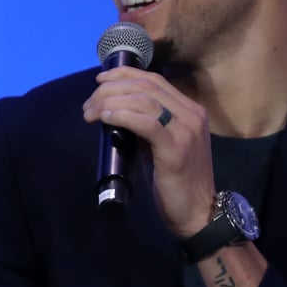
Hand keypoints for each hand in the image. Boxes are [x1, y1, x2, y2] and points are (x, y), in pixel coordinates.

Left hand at [83, 66, 216, 237]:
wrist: (198, 212)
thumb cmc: (175, 180)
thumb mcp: (160, 144)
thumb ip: (145, 124)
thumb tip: (115, 110)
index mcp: (190, 110)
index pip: (154, 80)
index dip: (124, 74)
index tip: (99, 79)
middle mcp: (192, 115)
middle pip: (145, 86)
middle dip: (110, 89)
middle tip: (88, 104)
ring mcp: (186, 131)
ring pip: (143, 100)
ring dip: (110, 102)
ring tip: (90, 113)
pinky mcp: (176, 149)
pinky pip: (146, 123)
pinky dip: (122, 115)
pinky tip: (106, 118)